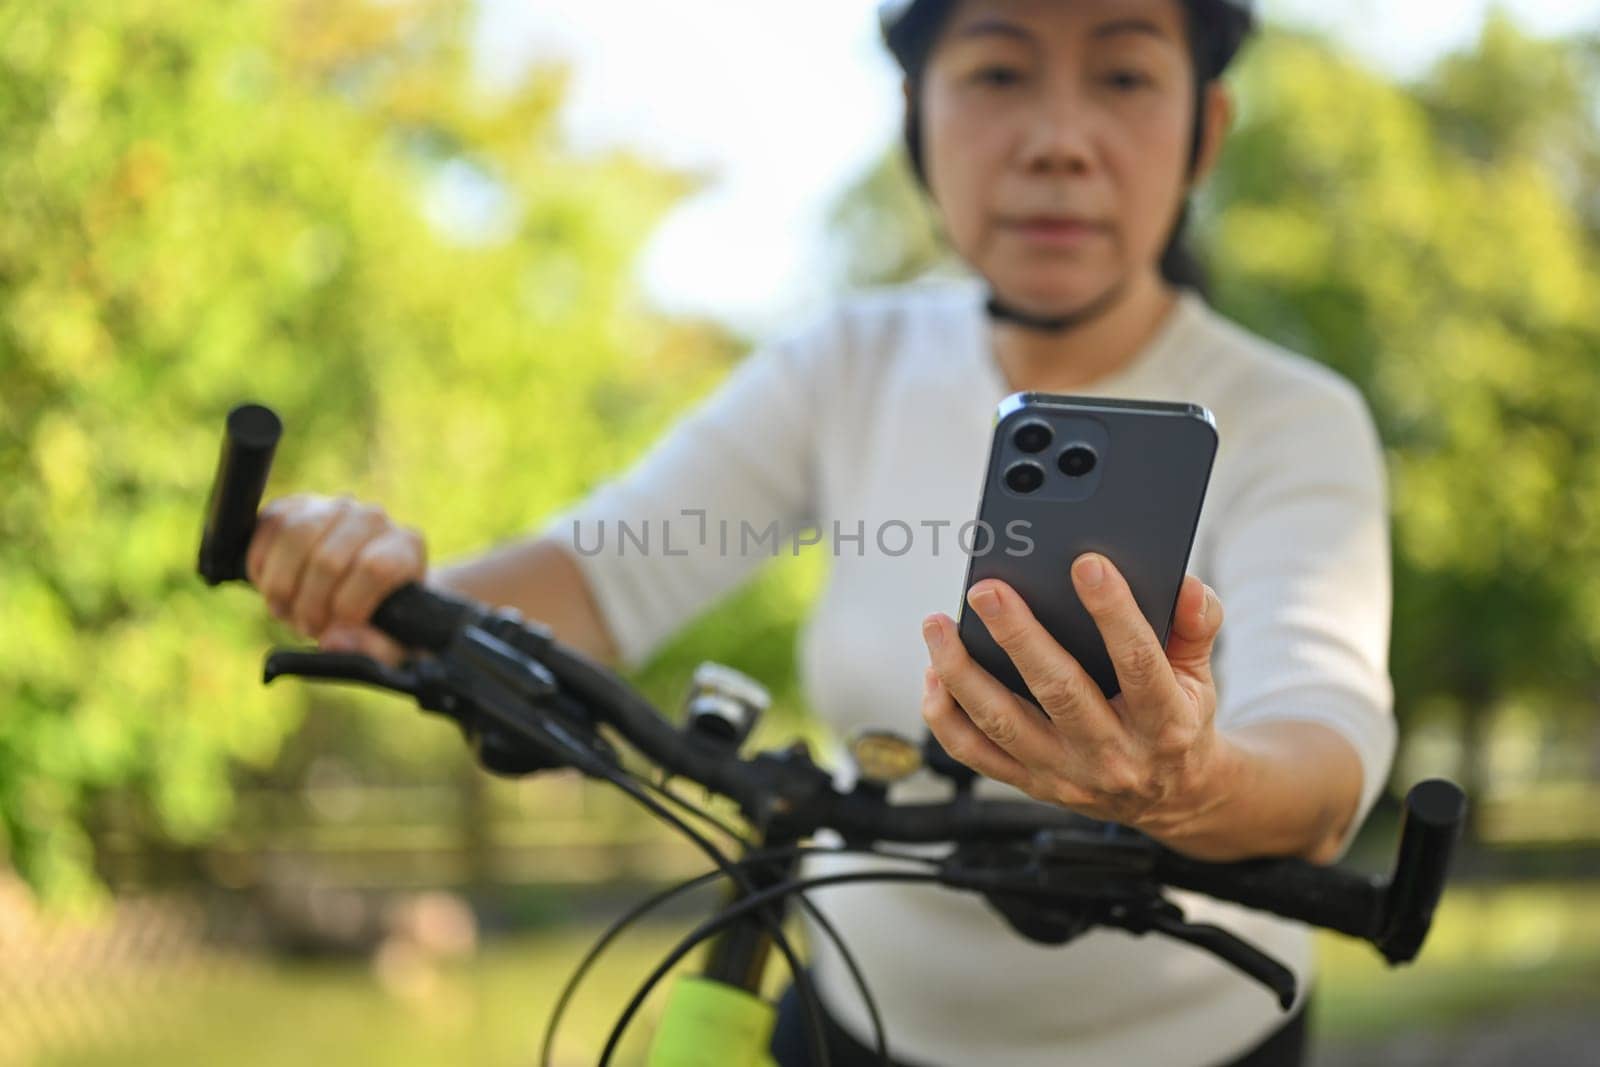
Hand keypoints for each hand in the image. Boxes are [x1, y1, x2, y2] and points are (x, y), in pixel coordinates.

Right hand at [246, 493, 425, 664]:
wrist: (364, 592)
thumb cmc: (385, 622)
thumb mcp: (393, 645)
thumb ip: (373, 648)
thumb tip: (333, 642)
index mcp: (405, 548)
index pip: (375, 568)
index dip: (347, 606)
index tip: (337, 629)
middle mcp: (373, 519)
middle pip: (328, 559)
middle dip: (309, 606)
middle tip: (308, 627)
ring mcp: (334, 507)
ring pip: (295, 535)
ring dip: (280, 584)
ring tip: (285, 609)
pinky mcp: (297, 505)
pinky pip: (269, 525)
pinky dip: (260, 563)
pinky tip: (269, 586)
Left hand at [920, 553, 1236, 836]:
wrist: (1172, 798)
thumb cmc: (1177, 720)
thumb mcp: (1201, 676)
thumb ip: (1197, 626)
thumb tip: (1186, 586)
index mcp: (1165, 723)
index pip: (1139, 662)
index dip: (1114, 613)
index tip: (1087, 564)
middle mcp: (1113, 754)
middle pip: (1059, 692)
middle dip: (1019, 636)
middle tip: (987, 590)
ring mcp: (1066, 774)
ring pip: (1003, 723)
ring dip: (962, 672)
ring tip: (938, 625)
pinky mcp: (1031, 784)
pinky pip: (975, 753)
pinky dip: (945, 715)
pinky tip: (935, 673)